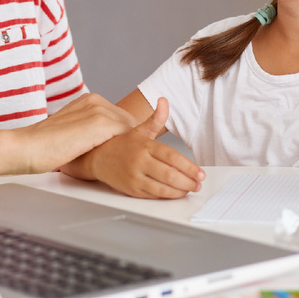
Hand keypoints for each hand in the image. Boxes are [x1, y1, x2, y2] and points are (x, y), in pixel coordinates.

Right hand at [12, 93, 137, 174]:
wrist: (28, 147)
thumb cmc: (44, 147)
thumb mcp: (71, 133)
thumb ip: (87, 131)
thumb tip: (101, 145)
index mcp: (88, 100)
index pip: (120, 117)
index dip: (126, 136)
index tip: (127, 152)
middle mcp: (95, 101)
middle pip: (129, 121)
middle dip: (133, 140)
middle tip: (133, 160)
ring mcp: (98, 110)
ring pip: (132, 128)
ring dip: (134, 146)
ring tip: (132, 164)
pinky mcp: (100, 122)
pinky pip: (129, 134)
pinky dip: (132, 149)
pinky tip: (128, 163)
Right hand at [82, 98, 205, 198]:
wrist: (98, 158)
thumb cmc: (123, 145)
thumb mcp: (139, 130)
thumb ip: (156, 118)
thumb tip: (164, 101)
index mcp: (144, 145)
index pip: (171, 157)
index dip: (188, 167)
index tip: (200, 172)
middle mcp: (139, 161)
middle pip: (169, 174)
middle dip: (188, 181)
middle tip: (198, 183)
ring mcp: (135, 177)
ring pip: (162, 188)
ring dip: (180, 191)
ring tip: (190, 188)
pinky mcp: (132, 190)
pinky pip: (153, 195)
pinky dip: (167, 196)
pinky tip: (176, 193)